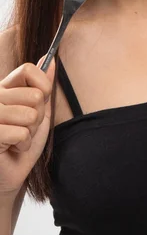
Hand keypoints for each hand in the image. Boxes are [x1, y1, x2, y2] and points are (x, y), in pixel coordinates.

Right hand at [0, 57, 55, 197]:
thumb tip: (52, 60)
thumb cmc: (22, 142)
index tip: (41, 101)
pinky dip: (23, 145)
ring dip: (30, 132)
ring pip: (30, 115)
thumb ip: (43, 87)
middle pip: (35, 96)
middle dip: (37, 117)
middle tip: (25, 127)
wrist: (8, 174)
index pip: (28, 70)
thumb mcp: (39, 111)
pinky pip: (21, 133)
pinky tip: (11, 148)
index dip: (42, 86)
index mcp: (5, 87)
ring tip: (18, 139)